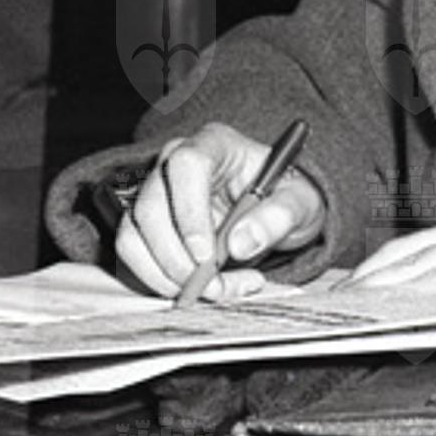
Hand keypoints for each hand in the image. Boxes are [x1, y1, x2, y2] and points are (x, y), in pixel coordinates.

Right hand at [115, 122, 326, 300]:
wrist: (273, 208)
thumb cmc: (286, 196)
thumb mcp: (302, 202)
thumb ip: (281, 216)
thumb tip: (241, 243)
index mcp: (215, 144)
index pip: (186, 166)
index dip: (190, 213)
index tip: (207, 255)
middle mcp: (174, 161)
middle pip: (150, 206)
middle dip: (178, 258)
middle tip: (214, 286)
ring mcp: (154, 191)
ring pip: (134, 235)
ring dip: (168, 275)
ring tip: (215, 290)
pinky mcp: (145, 223)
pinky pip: (133, 254)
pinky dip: (160, 281)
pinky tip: (200, 288)